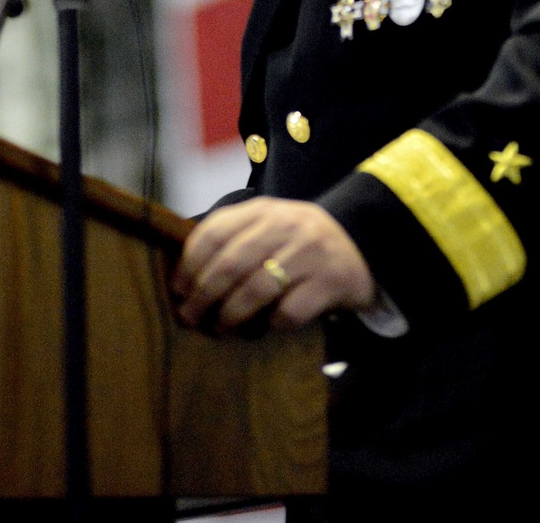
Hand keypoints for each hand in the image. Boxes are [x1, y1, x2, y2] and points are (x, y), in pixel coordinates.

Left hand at [171, 197, 375, 331]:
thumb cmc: (299, 243)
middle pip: (231, 264)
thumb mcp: (268, 228)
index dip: (190, 264)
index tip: (178, 289)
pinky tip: (262, 329)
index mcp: (264, 210)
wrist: (361, 244)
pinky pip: (288, 312)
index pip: (215, 232)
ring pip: (256, 290)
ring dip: (230, 316)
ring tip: (219, 329)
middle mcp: (286, 225)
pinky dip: (268, 325)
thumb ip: (233, 241)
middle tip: (190, 318)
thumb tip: (183, 279)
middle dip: (203, 296)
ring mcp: (310, 252)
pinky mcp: (329, 281)